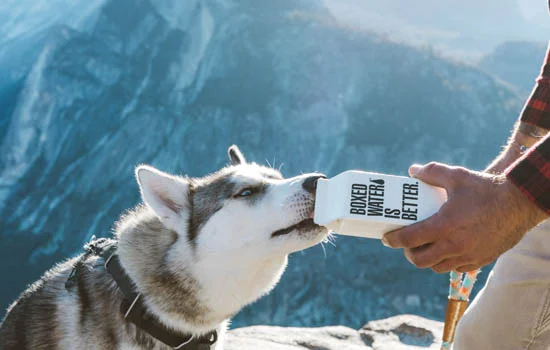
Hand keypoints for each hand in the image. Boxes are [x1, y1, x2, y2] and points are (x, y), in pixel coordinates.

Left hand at [382, 162, 546, 272]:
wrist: (521, 203)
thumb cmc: (487, 188)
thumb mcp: (457, 175)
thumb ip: (432, 172)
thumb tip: (412, 171)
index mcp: (445, 225)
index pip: (410, 238)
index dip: (393, 240)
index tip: (386, 238)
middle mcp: (455, 245)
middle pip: (420, 260)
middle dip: (408, 253)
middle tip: (406, 243)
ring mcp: (468, 255)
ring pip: (437, 267)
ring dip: (427, 259)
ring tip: (424, 246)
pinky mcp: (481, 260)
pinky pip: (456, 268)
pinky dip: (446, 262)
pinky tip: (445, 249)